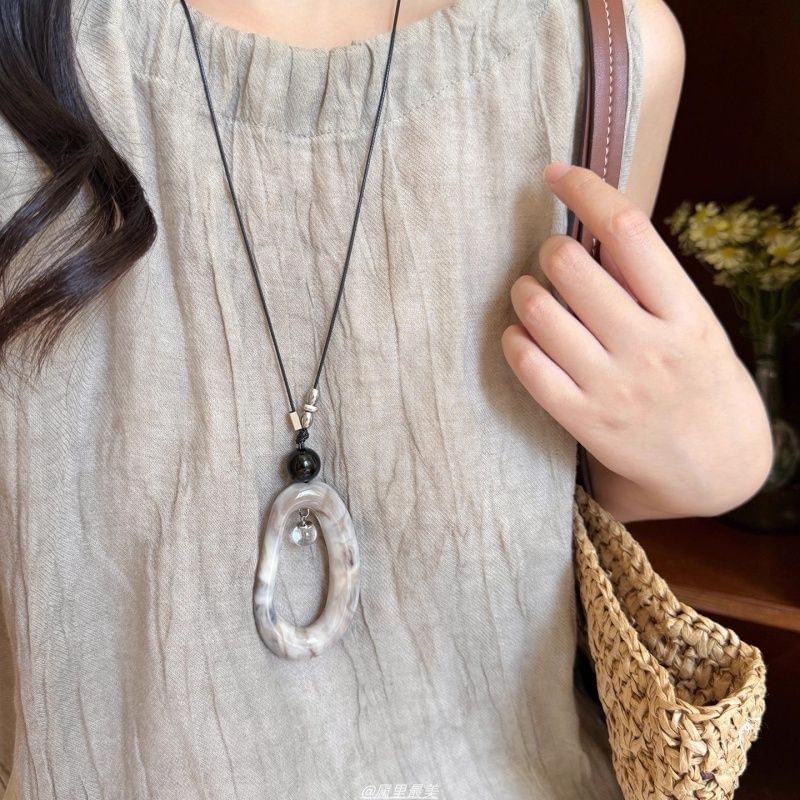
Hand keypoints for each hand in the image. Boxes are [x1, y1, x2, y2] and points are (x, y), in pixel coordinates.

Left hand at [500, 163, 772, 520]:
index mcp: (684, 314)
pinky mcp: (581, 419)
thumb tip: (593, 229)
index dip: (585, 190)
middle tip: (553, 259)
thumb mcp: (697, 328)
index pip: (628, 231)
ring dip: (525, 291)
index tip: (558, 174)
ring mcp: (610, 386)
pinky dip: (515, 339)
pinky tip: (523, 336)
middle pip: (570, 266)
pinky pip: (526, 364)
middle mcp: (646, 347)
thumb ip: (650, 286)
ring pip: (539, 310)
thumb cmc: (703, 387)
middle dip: (550, 250)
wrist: (717, 472)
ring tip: (534, 296)